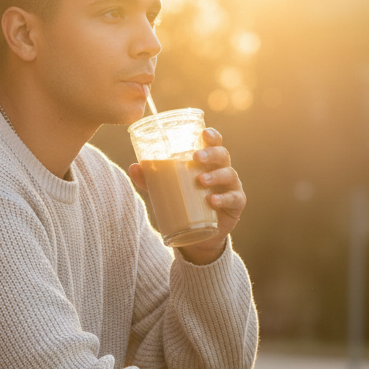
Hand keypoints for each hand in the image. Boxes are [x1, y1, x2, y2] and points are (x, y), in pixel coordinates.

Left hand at [129, 128, 246, 264]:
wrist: (198, 235)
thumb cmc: (184, 203)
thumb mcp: (167, 191)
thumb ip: (152, 179)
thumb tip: (133, 167)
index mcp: (209, 163)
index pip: (214, 144)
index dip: (212, 136)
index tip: (204, 133)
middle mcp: (223, 171)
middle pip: (223, 155)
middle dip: (211, 153)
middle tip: (196, 157)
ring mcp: (232, 187)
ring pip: (229, 175)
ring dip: (215, 175)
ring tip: (200, 180)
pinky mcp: (236, 205)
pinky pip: (234, 198)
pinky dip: (223, 199)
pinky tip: (212, 201)